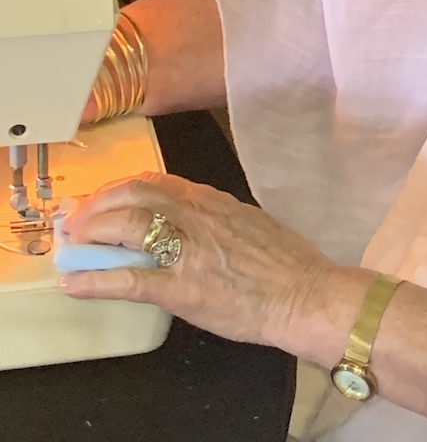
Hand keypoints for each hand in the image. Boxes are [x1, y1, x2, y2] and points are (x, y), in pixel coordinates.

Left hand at [58, 172, 342, 353]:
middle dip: (98, 204)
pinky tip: (74, 284)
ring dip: (91, 232)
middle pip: (134, 194)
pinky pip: (128, 280)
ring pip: (126, 225)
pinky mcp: (181, 287)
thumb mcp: (250, 222)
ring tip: (73, 244)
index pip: (157, 180)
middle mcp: (197, 216)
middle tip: (79, 219)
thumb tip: (188, 220)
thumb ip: (217, 216)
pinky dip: (95, 280)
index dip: (122, 188)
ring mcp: (187, 250)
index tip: (105, 198)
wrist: (305, 294)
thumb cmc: (287, 263)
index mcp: (213, 200)